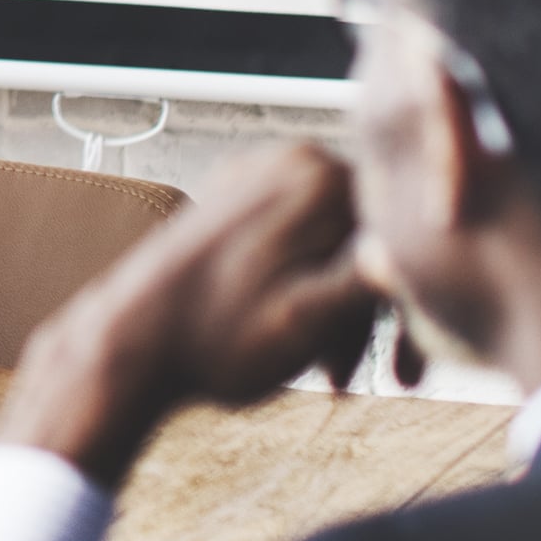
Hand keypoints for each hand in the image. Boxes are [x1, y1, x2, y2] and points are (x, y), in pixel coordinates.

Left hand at [0, 143, 385, 489]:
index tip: (407, 373)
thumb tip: (409, 252)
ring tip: (322, 373)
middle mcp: (290, 160)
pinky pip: (297, 244)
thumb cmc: (218, 340)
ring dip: (338, 312)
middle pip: (367, 241)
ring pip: (334, 247)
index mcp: (318, 177)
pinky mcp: (233, 202)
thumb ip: (361, 282)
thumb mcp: (307, 320)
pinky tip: (296, 342)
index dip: (412, 310)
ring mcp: (257, 177)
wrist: (128, 345)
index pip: (404, 236)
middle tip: (347, 380)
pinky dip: (306, 291)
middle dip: (367, 317)